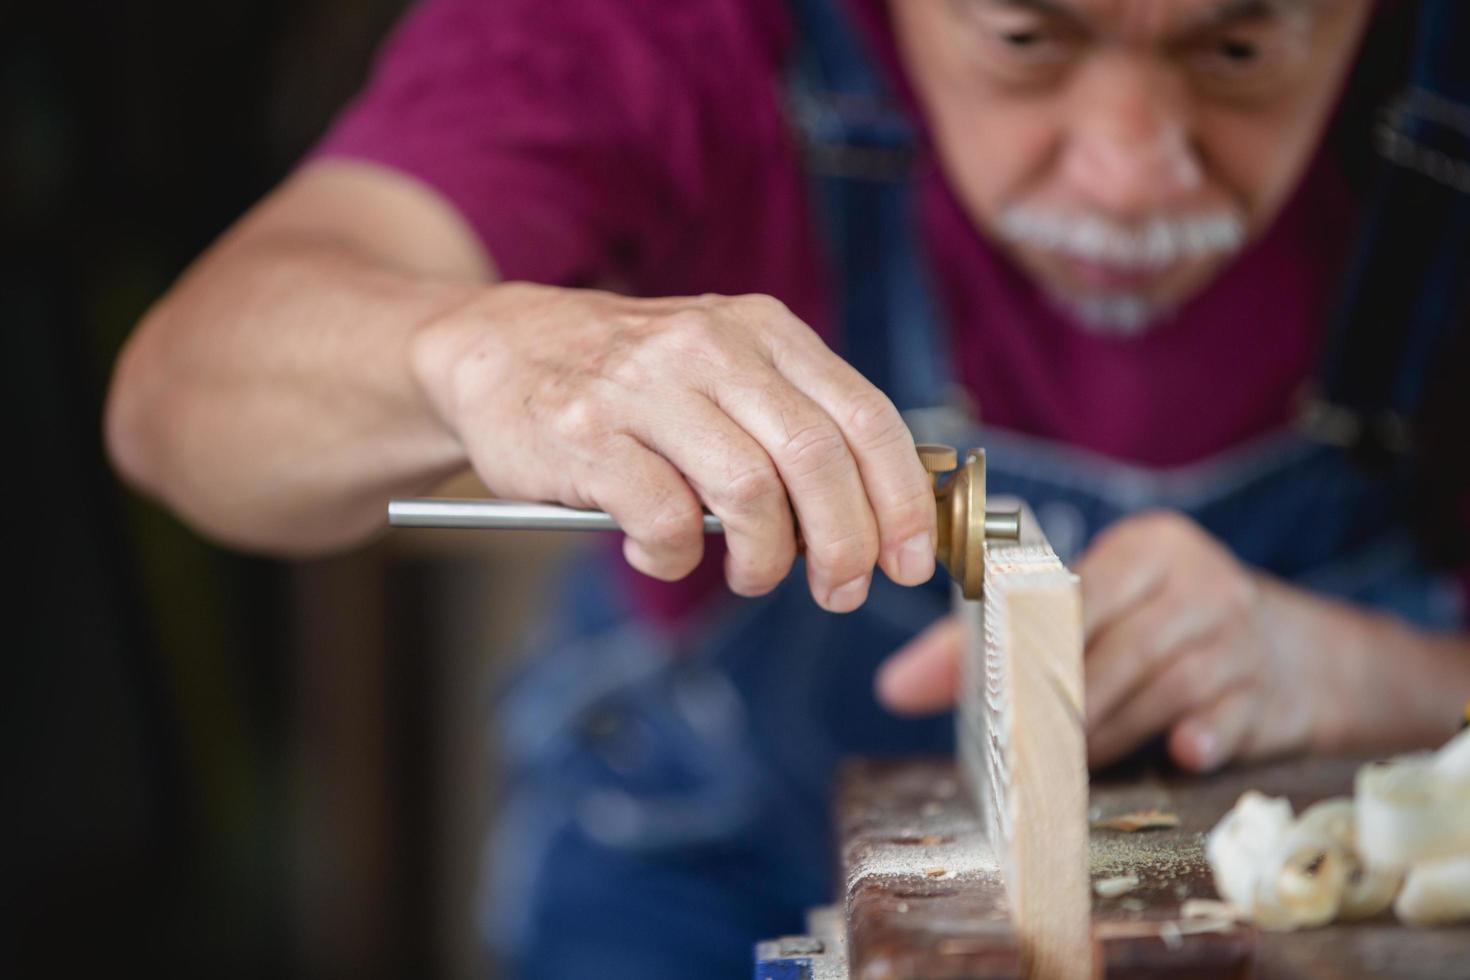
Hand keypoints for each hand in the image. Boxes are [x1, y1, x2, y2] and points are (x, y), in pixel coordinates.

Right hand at [410, 284, 937, 610]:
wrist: (497, 348)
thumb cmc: (629, 378)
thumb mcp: (724, 366)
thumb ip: (793, 421)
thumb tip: (877, 517)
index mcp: (763, 330)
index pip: (865, 415)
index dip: (900, 498)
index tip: (909, 559)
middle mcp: (712, 346)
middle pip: (817, 458)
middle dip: (845, 544)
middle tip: (838, 590)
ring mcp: (645, 386)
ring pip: (750, 491)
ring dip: (764, 558)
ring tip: (750, 575)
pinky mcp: (586, 433)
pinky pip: (664, 518)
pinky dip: (676, 558)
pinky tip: (663, 554)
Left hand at [876, 511, 1338, 771]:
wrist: (1302, 656)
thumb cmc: (1162, 629)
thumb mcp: (1093, 611)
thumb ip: (992, 641)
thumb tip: (893, 687)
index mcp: (1147, 548)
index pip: (1077, 592)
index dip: (1029, 642)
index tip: (994, 689)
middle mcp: (1198, 581)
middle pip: (1116, 647)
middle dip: (1064, 702)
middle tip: (1023, 747)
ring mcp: (1240, 636)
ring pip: (1160, 688)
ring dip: (1110, 733)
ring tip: (1070, 766)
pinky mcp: (1270, 693)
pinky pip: (1224, 719)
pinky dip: (1197, 739)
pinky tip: (1179, 753)